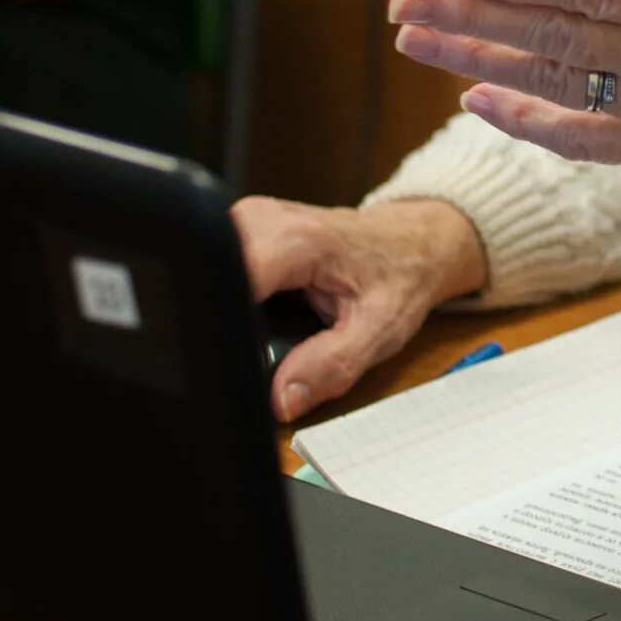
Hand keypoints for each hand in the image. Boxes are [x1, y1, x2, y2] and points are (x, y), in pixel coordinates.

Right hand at [232, 195, 487, 420]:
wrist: (412, 242)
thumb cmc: (400, 277)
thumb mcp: (379, 330)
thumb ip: (330, 366)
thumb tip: (280, 400)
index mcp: (296, 241)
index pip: (227, 282)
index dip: (224, 326)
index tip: (238, 356)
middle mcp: (262, 220)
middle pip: (210, 278)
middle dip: (224, 321)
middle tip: (264, 344)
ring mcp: (247, 220)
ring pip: (208, 272)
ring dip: (227, 309)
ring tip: (268, 326)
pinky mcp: (241, 229)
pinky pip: (219, 266)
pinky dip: (232, 295)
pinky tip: (258, 311)